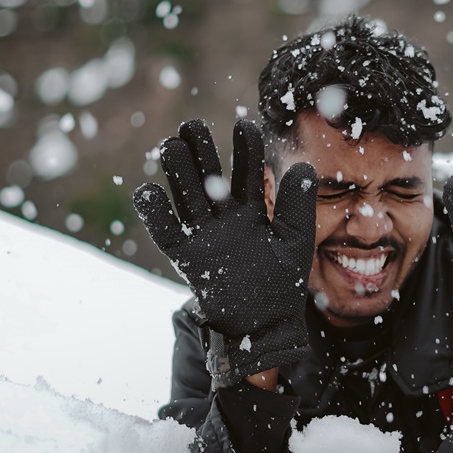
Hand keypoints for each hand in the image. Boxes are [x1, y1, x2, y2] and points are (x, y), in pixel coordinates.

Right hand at [133, 119, 318, 378]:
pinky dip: (155, 214)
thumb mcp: (295, 242)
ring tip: (171, 144)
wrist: (265, 327)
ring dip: (178, 172)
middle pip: (208, 177)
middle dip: (201, 151)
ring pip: (187, 197)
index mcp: (252, 212)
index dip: (245, 149)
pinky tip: (147, 191)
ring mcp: (205, 236)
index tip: (244, 125)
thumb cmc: (282, 286)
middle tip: (192, 125)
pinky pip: (167, 234)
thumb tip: (304, 165)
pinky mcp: (188, 258)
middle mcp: (225, 219)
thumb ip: (298, 205)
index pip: (247, 173)